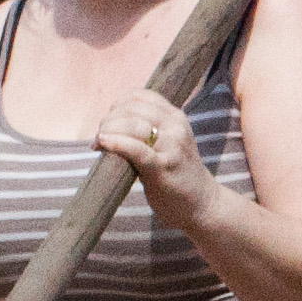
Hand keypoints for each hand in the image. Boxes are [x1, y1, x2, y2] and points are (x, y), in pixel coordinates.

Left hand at [93, 86, 217, 224]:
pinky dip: (116, 143)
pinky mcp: (163, 167)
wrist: (201, 203)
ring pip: (131, 125)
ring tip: (99, 144)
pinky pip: (135, 149)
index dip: (118, 105)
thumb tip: (110, 122)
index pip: (139, 96)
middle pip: (131, 109)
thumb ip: (149, 129)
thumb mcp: (170, 142)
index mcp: (176, 117)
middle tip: (100, 136)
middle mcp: (175, 126)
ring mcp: (171, 146)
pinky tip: (103, 143)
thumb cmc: (177, 174)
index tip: (110, 122)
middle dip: (109, 120)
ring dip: (108, 131)